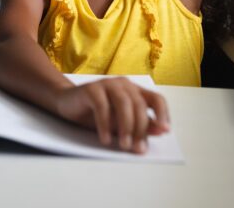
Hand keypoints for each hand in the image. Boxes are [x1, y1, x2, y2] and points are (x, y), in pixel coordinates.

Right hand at [54, 78, 169, 152]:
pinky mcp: (92, 89)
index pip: (156, 99)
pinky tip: (105, 139)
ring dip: (126, 127)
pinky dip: (105, 125)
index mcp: (135, 91)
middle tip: (137, 148)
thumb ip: (141, 126)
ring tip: (124, 145)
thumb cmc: (96, 114)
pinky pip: (102, 107)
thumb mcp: (121, 124)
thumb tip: (161, 131)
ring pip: (124, 104)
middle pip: (140, 104)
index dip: (163, 114)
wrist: (67, 104)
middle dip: (141, 128)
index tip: (165, 131)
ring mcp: (108, 84)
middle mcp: (124, 85)